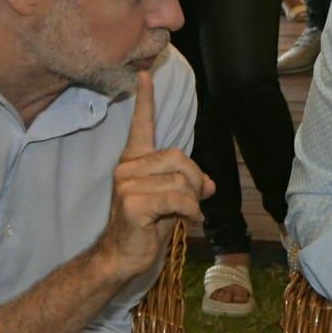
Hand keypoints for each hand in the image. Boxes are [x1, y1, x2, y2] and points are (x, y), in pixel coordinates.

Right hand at [94, 70, 211, 279]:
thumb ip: (188, 186)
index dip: (145, 101)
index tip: (145, 75)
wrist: (121, 258)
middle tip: (193, 202)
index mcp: (134, 161)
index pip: (141, 126)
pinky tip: (188, 222)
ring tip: (186, 215)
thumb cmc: (146, 229)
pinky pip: (177, 198)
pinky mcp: (132, 203)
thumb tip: (210, 185)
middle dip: (195, 180)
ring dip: (193, 201)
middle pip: (179, 157)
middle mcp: (127, 168)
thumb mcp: (173, 202)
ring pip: (181, 180)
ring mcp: (127, 184)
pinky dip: (192, 211)